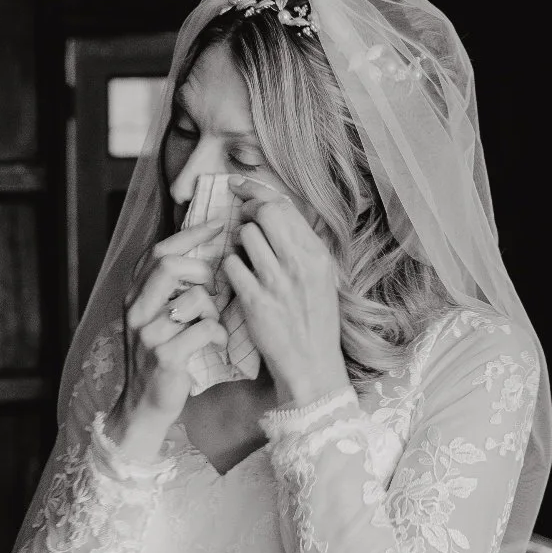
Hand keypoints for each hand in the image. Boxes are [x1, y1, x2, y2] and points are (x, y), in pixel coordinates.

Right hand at [101, 220, 228, 462]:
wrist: (144, 406)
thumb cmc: (160, 358)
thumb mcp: (156, 319)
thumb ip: (169, 290)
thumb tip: (201, 253)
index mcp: (133, 296)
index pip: (158, 251)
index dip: (190, 234)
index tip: (218, 224)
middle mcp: (135, 311)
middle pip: (170, 265)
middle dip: (202, 269)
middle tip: (214, 286)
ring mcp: (148, 334)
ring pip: (194, 299)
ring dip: (213, 310)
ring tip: (212, 326)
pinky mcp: (166, 356)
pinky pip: (205, 329)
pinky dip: (218, 335)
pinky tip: (216, 344)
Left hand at [222, 186, 348, 404]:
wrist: (311, 364)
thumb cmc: (315, 321)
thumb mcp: (322, 278)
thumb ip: (301, 246)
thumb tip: (275, 210)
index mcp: (317, 255)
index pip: (286, 206)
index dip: (257, 192)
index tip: (240, 188)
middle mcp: (299, 264)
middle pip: (264, 212)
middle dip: (246, 211)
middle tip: (240, 220)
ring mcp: (276, 282)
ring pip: (245, 236)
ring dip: (237, 242)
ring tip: (244, 257)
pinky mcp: (254, 301)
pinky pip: (231, 265)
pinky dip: (229, 268)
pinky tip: (236, 278)